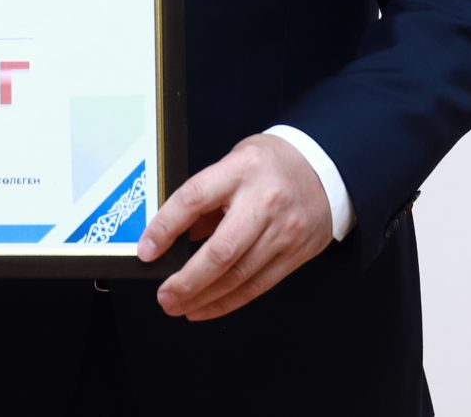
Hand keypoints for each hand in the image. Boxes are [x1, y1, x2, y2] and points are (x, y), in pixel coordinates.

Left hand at [136, 133, 334, 321]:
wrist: (324, 167)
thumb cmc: (270, 163)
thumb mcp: (233, 161)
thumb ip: (206, 197)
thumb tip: (175, 236)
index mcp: (240, 170)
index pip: (194, 199)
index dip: (165, 227)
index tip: (147, 250)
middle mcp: (263, 202)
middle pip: (221, 250)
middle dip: (188, 280)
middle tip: (165, 295)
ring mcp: (282, 231)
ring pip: (239, 276)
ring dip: (204, 298)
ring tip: (178, 306)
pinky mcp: (295, 254)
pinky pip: (257, 286)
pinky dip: (228, 302)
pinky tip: (206, 308)